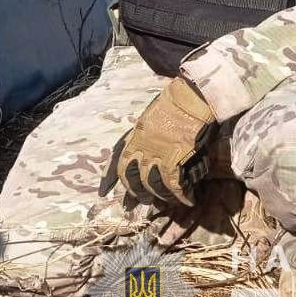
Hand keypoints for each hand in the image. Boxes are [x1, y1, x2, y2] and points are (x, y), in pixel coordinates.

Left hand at [99, 77, 216, 205]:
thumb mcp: (149, 118)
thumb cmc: (175, 104)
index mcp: (135, 135)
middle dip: (136, 192)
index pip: (116, 160)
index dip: (108, 178)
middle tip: (143, 200)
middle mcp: (142, 145)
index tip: (102, 192)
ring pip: (152, 184)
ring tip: (168, 201)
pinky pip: (174, 184)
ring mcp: (158, 152)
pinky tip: (187, 200)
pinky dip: (181, 195)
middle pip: (131, 177)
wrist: (192, 95)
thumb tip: (143, 154)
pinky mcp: (176, 156)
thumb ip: (143, 135)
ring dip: (161, 196)